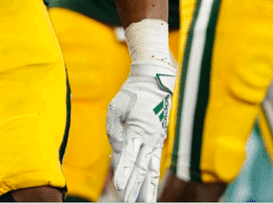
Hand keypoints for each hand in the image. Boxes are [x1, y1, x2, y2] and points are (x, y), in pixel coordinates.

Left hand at [107, 60, 174, 201]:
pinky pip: (154, 161)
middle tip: (126, 201)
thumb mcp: (116, 106)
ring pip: (152, 168)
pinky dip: (152, 176)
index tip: (118, 186)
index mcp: (139, 129)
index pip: (130, 156)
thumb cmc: (132, 92)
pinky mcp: (159, 140)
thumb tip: (116, 150)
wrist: (154, 81)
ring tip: (147, 203)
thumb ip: (113, 129)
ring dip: (148, 188)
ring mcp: (157, 140)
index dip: (124, 172)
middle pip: (142, 167)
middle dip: (134, 187)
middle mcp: (150, 138)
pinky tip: (147, 189)